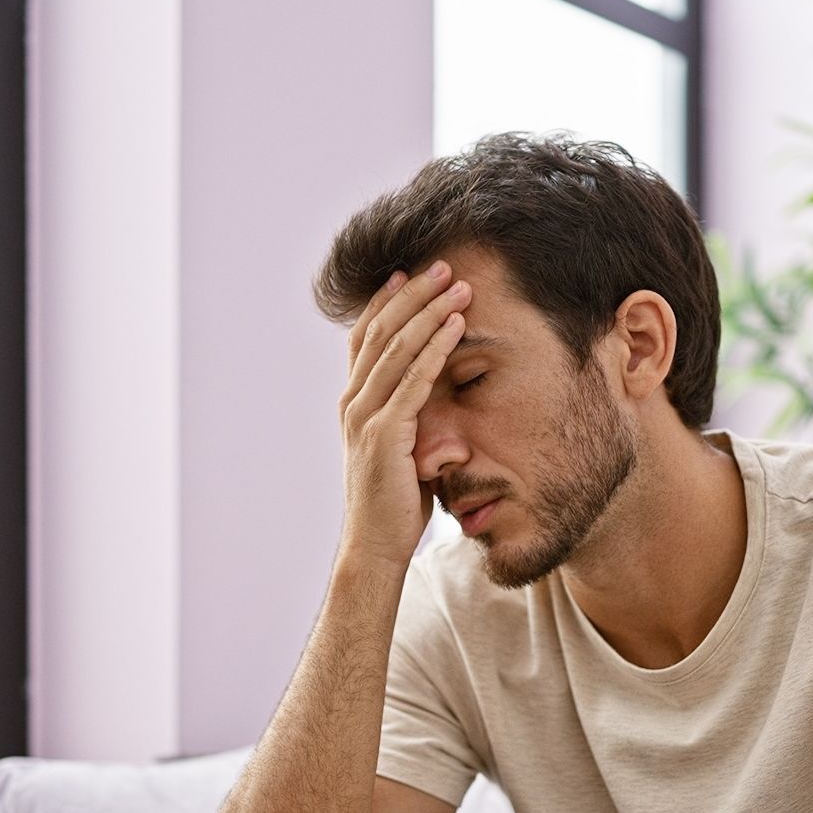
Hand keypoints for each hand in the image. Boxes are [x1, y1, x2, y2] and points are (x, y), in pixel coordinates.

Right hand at [337, 259, 473, 569]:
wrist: (375, 547)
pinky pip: (414, 381)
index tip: (408, 273)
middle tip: (443, 265)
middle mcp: (353, 403)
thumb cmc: (393, 504)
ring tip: (458, 286)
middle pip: (381, 332)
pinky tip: (456, 326)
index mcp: (353, 403)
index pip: (365, 338)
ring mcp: (365, 418)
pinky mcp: (385, 435)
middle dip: (413, 295)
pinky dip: (435, 349)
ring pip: (397, 349)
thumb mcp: (398, 450)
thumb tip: (427, 398)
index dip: (385, 303)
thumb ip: (406, 418)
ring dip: (430, 313)